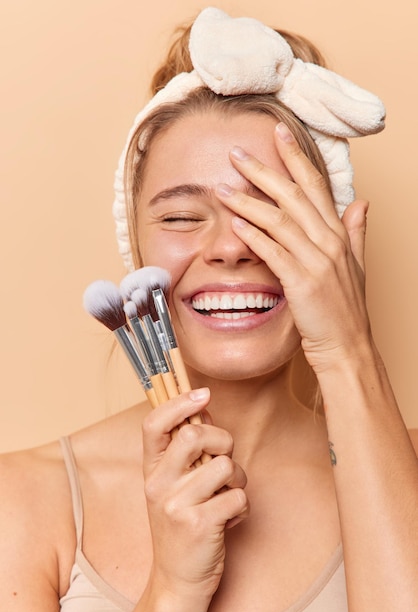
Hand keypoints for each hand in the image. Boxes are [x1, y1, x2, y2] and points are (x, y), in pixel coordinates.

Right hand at [142, 388, 248, 602]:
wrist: (176, 581)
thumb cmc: (181, 525)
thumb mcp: (172, 486)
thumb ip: (184, 452)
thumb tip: (204, 411)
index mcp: (151, 470)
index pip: (153, 424)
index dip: (179, 402)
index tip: (203, 394)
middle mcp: (158, 484)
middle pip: (195, 436)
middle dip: (222, 440)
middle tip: (224, 457)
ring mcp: (176, 505)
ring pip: (224, 466)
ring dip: (237, 479)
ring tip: (227, 496)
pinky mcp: (199, 525)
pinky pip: (238, 496)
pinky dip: (243, 507)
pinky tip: (230, 519)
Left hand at [215, 122, 371, 373]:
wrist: (348, 347)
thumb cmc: (345, 309)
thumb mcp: (356, 266)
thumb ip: (356, 232)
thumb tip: (361, 202)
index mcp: (339, 235)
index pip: (316, 186)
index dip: (296, 158)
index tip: (278, 134)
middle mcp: (329, 242)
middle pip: (294, 195)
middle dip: (264, 170)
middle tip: (236, 152)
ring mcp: (317, 262)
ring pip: (280, 220)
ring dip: (249, 201)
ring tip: (223, 187)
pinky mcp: (302, 283)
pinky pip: (275, 253)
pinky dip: (254, 236)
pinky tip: (235, 224)